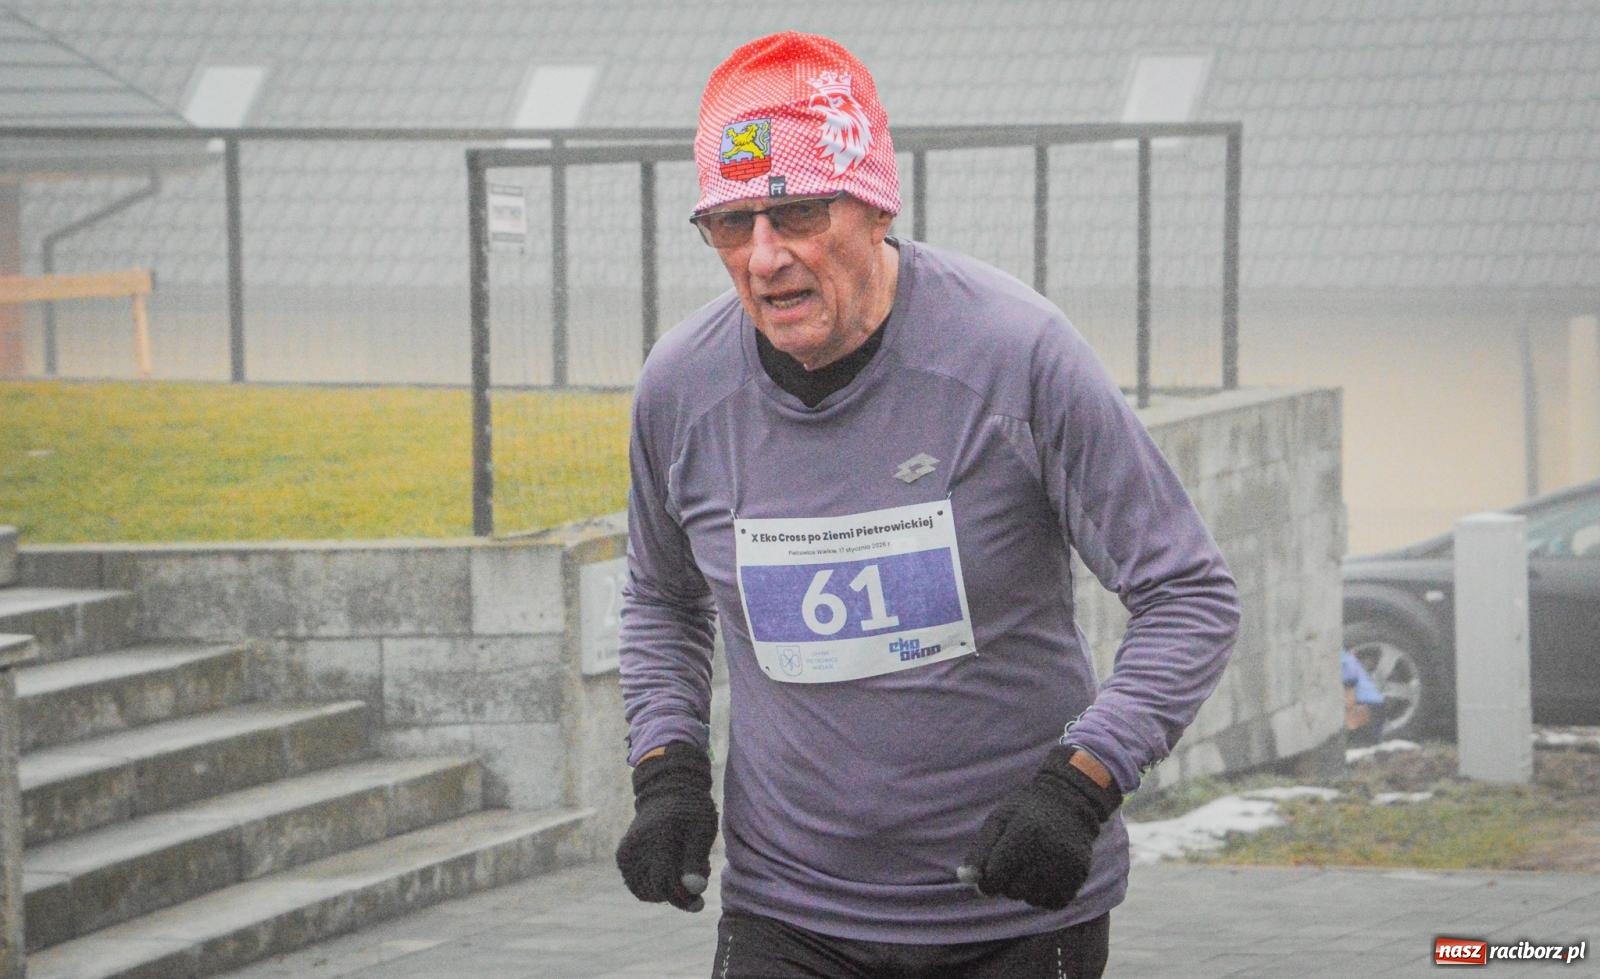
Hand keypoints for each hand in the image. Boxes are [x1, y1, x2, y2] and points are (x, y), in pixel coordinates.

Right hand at [615, 742, 717, 911]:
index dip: (682, 897)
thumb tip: (694, 889)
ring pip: (645, 892)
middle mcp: (637, 847)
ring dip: (665, 890)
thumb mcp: (702, 830)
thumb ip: (696, 860)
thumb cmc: (691, 810)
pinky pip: (637, 885)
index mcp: (659, 838)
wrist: (667, 791)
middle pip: (655, 891)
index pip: (664, 883)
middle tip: (696, 875)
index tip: (699, 902)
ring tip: (683, 869)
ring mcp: (626, 853)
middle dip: (677, 893)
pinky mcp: (622, 857)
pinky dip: (653, 884)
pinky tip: (669, 868)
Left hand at [957, 747, 1121, 909]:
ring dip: (1026, 889)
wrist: (1070, 802)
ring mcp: (1065, 866)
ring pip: (1032, 900)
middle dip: (1007, 881)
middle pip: (1012, 892)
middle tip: (1016, 860)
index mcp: (1021, 836)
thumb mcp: (998, 821)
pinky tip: (1047, 874)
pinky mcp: (1079, 877)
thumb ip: (979, 851)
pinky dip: (1046, 895)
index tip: (992, 869)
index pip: (994, 879)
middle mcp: (1045, 853)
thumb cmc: (1025, 811)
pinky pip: (1053, 903)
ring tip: (1032, 865)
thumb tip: (964, 878)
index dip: (988, 878)